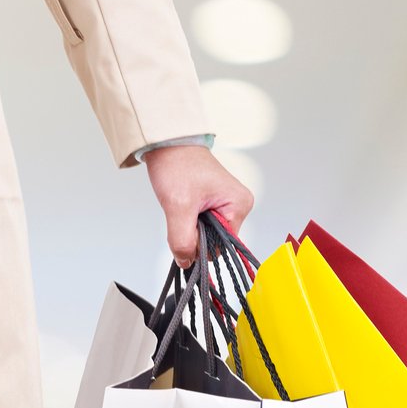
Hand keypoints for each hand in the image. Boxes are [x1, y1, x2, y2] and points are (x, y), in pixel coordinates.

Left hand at [141, 143, 252, 262]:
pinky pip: (202, 225)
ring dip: (189, 228)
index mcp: (239, 205)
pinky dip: (188, 222)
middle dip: (194, 237)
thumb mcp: (178, 206)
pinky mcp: (214, 203)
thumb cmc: (178, 165)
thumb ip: (182, 239)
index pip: (222, 246)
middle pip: (214, 242)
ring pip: (206, 234)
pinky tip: (183, 207)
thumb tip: (186, 262)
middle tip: (180, 216)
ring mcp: (226, 205)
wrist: (167, 145)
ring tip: (181, 207)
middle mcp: (238, 205)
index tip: (184, 237)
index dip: (201, 248)